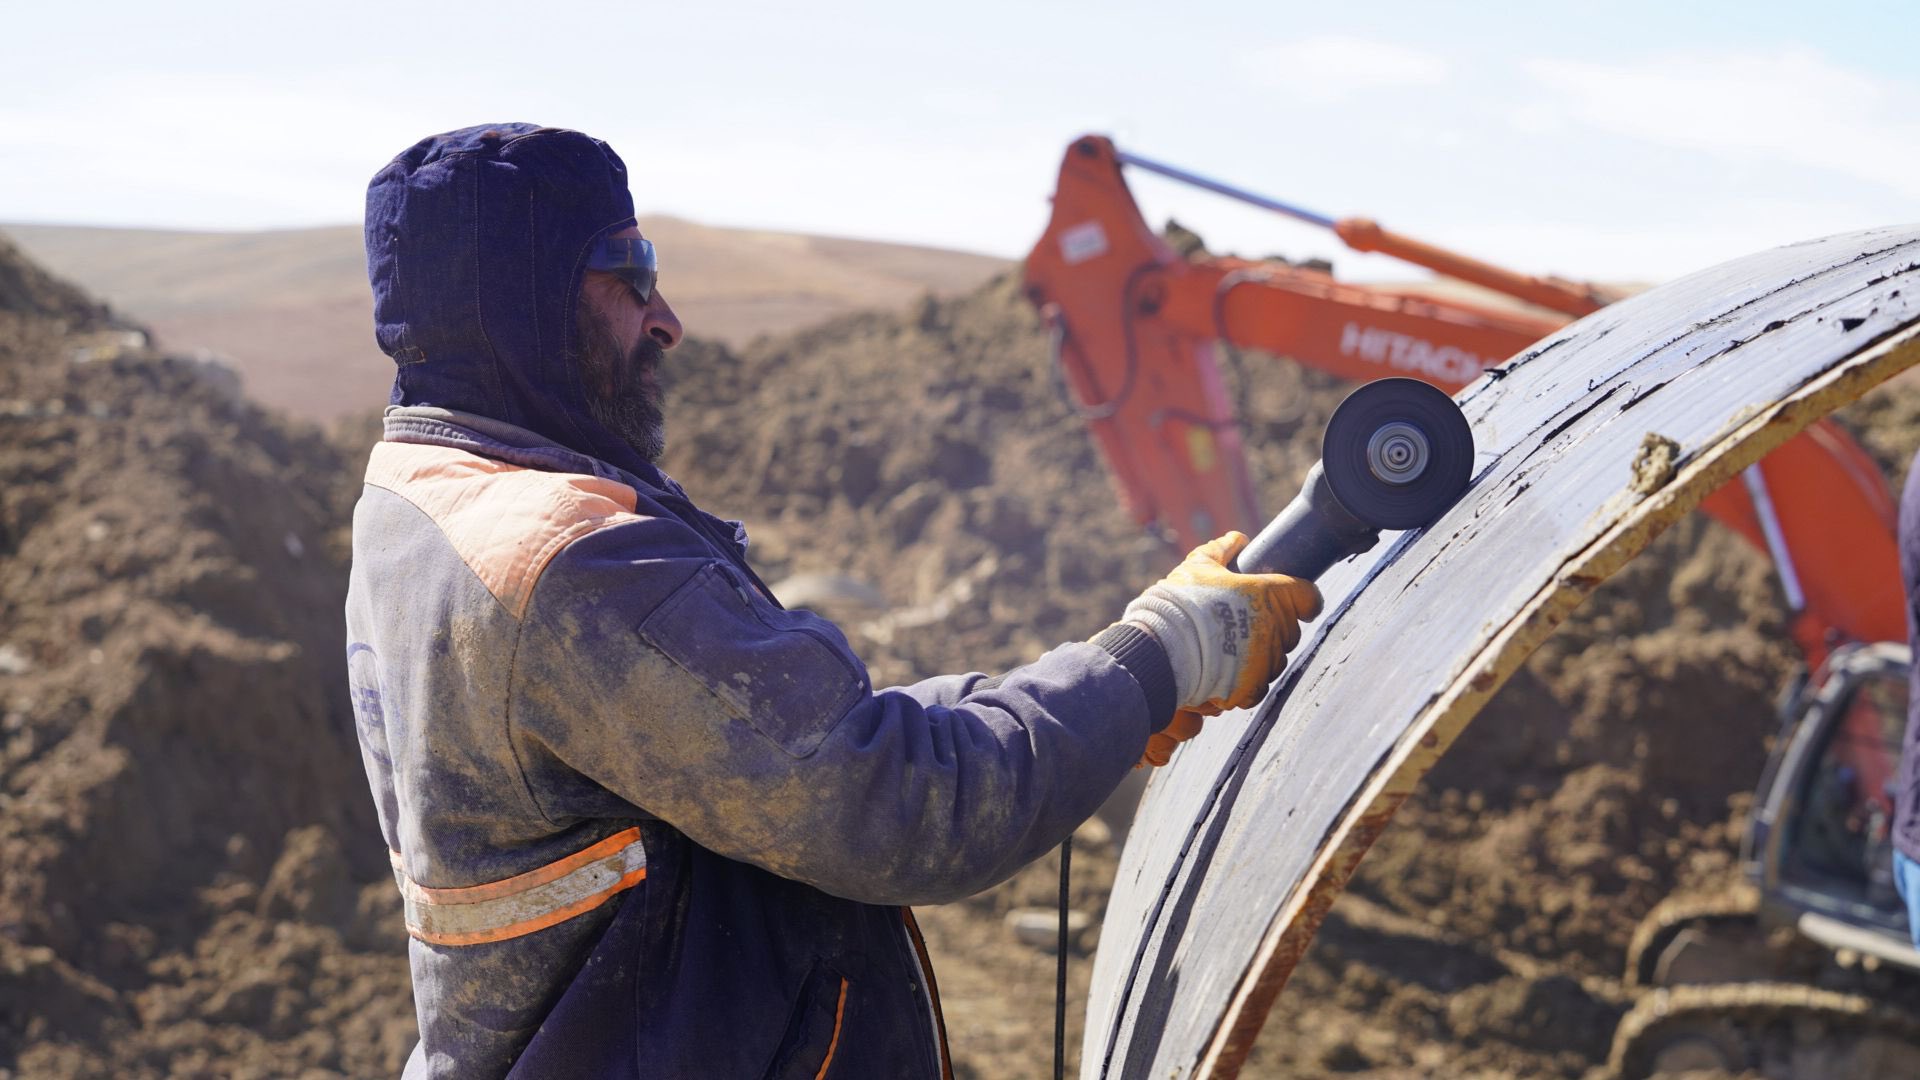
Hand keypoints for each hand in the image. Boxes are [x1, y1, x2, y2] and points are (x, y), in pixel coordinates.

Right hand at [1123, 532, 1321, 765]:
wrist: (1162, 645)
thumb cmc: (1181, 600)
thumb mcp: (1198, 565)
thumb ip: (1221, 550)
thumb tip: (1238, 538)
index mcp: (1269, 593)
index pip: (1308, 596)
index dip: (1305, 600)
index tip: (1300, 604)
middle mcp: (1274, 628)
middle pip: (1290, 631)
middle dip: (1274, 629)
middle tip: (1245, 626)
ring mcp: (1265, 660)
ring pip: (1276, 660)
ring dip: (1261, 656)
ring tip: (1230, 652)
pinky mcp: (1251, 688)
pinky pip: (1259, 687)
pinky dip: (1247, 683)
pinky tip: (1227, 674)